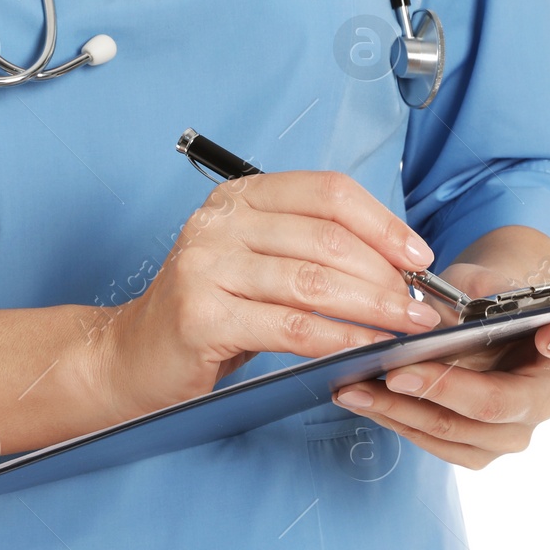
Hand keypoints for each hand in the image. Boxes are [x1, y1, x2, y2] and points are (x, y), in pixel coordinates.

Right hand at [93, 171, 441, 422]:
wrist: (130, 357)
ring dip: (372, 308)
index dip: (382, 223)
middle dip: (385, 273)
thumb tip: (394, 262)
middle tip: (420, 305)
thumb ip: (309, 250)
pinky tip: (364, 349)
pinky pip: (291, 327)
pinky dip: (338, 339)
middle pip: (326, 237)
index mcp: (239, 198)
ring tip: (406, 328)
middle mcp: (219, 223)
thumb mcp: (254, 262)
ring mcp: (205, 267)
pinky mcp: (201, 316)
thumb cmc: (205, 312)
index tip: (418, 256)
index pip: (326, 192)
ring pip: (313, 282)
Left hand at [330, 258, 549, 468]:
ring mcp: (512, 432)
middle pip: (495, 403)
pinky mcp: (478, 450)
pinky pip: (434, 444)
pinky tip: (361, 401)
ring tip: (354, 389)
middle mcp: (543, 399)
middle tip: (394, 373)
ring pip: (455, 432)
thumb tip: (431, 326)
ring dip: (400, 411)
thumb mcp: (478, 283)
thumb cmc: (484, 298)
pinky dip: (394, 421)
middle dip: (439, 389)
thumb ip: (470, 300)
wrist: (481, 325)